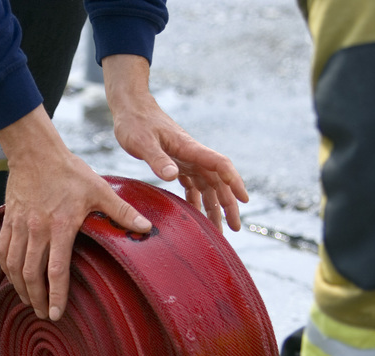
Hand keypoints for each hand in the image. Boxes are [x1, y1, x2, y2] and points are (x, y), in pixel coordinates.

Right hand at [0, 106, 150, 321]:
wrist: (35, 152)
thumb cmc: (70, 172)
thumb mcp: (100, 190)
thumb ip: (122, 212)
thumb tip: (147, 228)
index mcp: (60, 226)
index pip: (55, 270)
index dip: (56, 295)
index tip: (57, 314)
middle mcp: (36, 229)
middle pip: (31, 274)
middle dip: (36, 299)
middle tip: (44, 314)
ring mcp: (19, 226)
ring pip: (13, 266)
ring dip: (20, 288)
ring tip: (29, 303)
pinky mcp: (8, 221)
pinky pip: (2, 252)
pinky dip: (7, 270)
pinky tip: (14, 280)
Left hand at [103, 55, 247, 231]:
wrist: (130, 107)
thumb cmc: (135, 122)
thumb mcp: (142, 142)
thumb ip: (157, 159)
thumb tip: (173, 177)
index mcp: (190, 148)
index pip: (219, 164)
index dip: (233, 181)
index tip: (244, 199)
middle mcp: (193, 155)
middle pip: (219, 182)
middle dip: (228, 204)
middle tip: (235, 227)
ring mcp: (186, 160)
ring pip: (207, 187)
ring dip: (214, 207)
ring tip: (218, 230)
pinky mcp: (177, 164)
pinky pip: (193, 186)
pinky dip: (197, 202)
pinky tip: (196, 217)